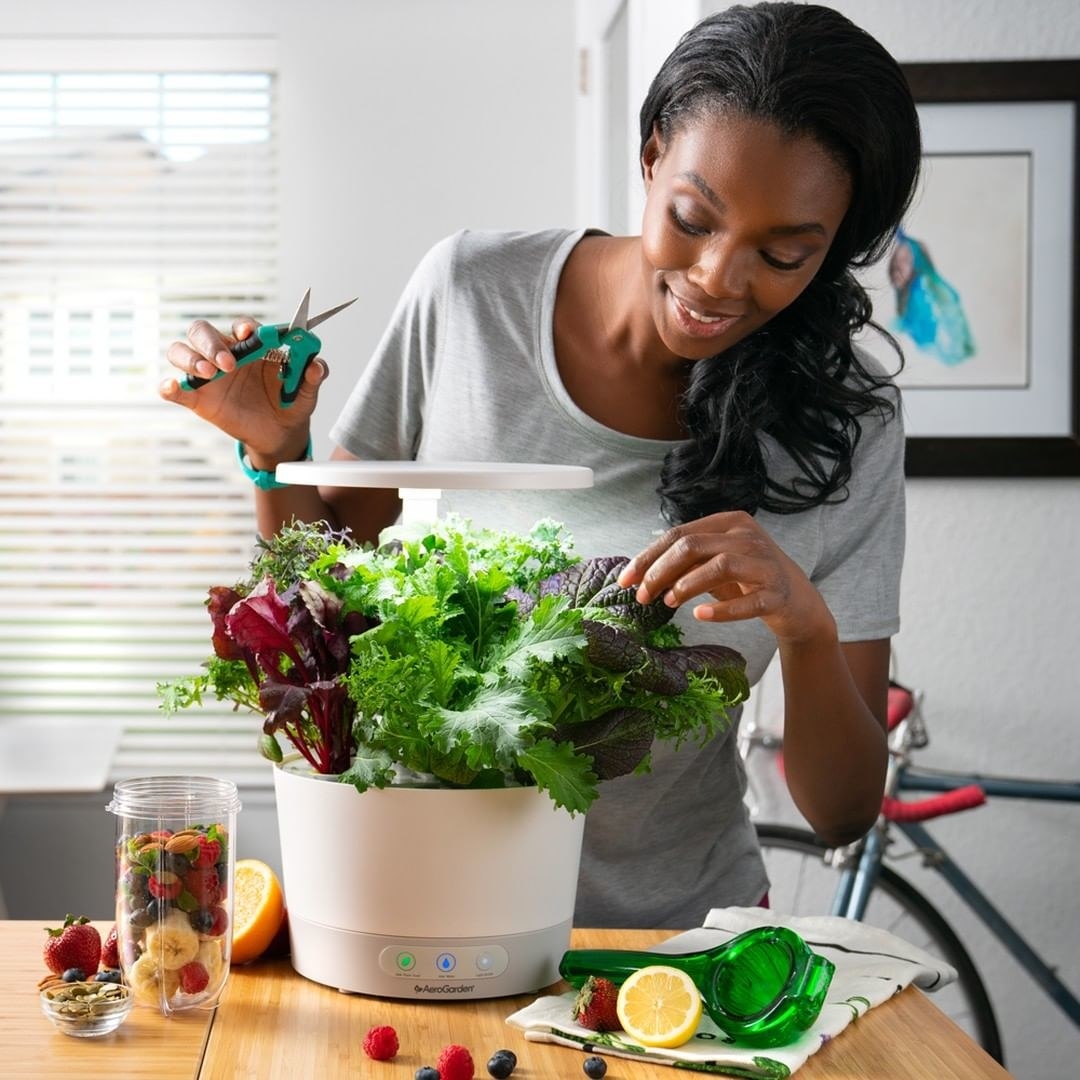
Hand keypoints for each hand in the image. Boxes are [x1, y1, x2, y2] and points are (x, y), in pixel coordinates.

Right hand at [159, 317, 325, 464]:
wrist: (279, 434)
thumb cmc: (289, 403)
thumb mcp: (306, 393)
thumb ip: (313, 378)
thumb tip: (318, 366)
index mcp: (251, 347)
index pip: (241, 326)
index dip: (243, 325)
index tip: (248, 332)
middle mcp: (225, 354)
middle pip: (202, 331)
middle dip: (211, 342)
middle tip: (228, 363)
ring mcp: (208, 376)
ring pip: (181, 352)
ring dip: (190, 358)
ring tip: (209, 374)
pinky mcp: (199, 399)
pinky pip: (176, 390)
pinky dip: (169, 387)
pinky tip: (171, 388)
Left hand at [617, 511, 835, 645]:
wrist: (798, 603)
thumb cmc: (748, 580)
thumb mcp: (715, 565)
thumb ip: (686, 563)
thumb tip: (641, 575)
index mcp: (730, 523)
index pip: (679, 534)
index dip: (648, 557)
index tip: (626, 580)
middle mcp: (749, 537)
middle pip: (693, 546)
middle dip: (660, 571)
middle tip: (642, 596)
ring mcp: (766, 564)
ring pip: (719, 565)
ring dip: (687, 585)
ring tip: (668, 602)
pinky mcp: (778, 594)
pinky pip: (748, 602)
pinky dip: (721, 610)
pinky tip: (700, 615)